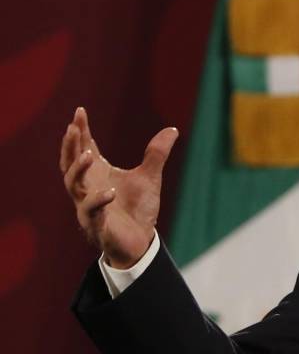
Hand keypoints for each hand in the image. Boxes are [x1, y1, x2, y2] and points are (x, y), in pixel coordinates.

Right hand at [60, 107, 178, 268]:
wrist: (140, 242)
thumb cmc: (138, 209)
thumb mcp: (150, 177)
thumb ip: (156, 154)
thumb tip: (172, 129)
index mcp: (97, 174)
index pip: (84, 148)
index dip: (80, 131)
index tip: (80, 111)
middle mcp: (87, 187)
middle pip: (70, 163)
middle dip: (70, 145)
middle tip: (73, 128)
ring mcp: (88, 206)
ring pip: (73, 185)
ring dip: (78, 169)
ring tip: (87, 154)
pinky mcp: (96, 224)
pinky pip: (92, 212)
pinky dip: (98, 201)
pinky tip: (110, 191)